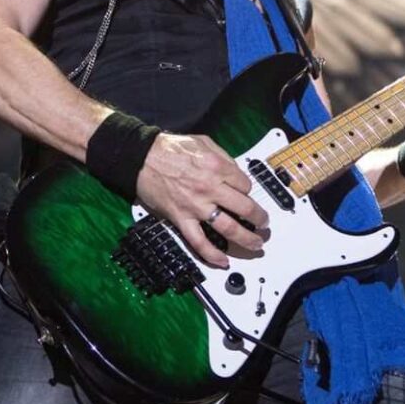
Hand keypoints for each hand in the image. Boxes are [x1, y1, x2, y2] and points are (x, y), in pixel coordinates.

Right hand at [135, 133, 267, 267]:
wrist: (140, 158)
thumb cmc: (169, 148)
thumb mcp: (202, 142)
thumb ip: (222, 156)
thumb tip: (236, 171)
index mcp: (217, 167)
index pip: (245, 185)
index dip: (248, 191)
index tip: (245, 194)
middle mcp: (209, 188)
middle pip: (244, 208)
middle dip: (259, 218)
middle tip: (264, 224)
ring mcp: (195, 206)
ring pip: (228, 228)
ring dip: (246, 239)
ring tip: (256, 244)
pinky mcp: (181, 219)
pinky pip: (198, 242)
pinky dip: (212, 254)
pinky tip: (223, 261)